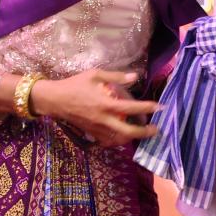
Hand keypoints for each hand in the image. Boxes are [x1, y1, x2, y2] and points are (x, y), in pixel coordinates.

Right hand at [29, 70, 158, 146]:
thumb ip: (116, 76)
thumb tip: (135, 76)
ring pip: (120, 139)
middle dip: (145, 132)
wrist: (54, 100)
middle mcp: (104, 119)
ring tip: (142, 132)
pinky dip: (118, 140)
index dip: (148, 108)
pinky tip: (123, 136)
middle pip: (129, 132)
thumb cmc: (74, 84)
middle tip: (156, 129)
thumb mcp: (94, 75)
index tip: (160, 107)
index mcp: (106, 103)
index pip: (132, 108)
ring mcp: (97, 129)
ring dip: (133, 137)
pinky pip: (108, 141)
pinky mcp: (92, 133)